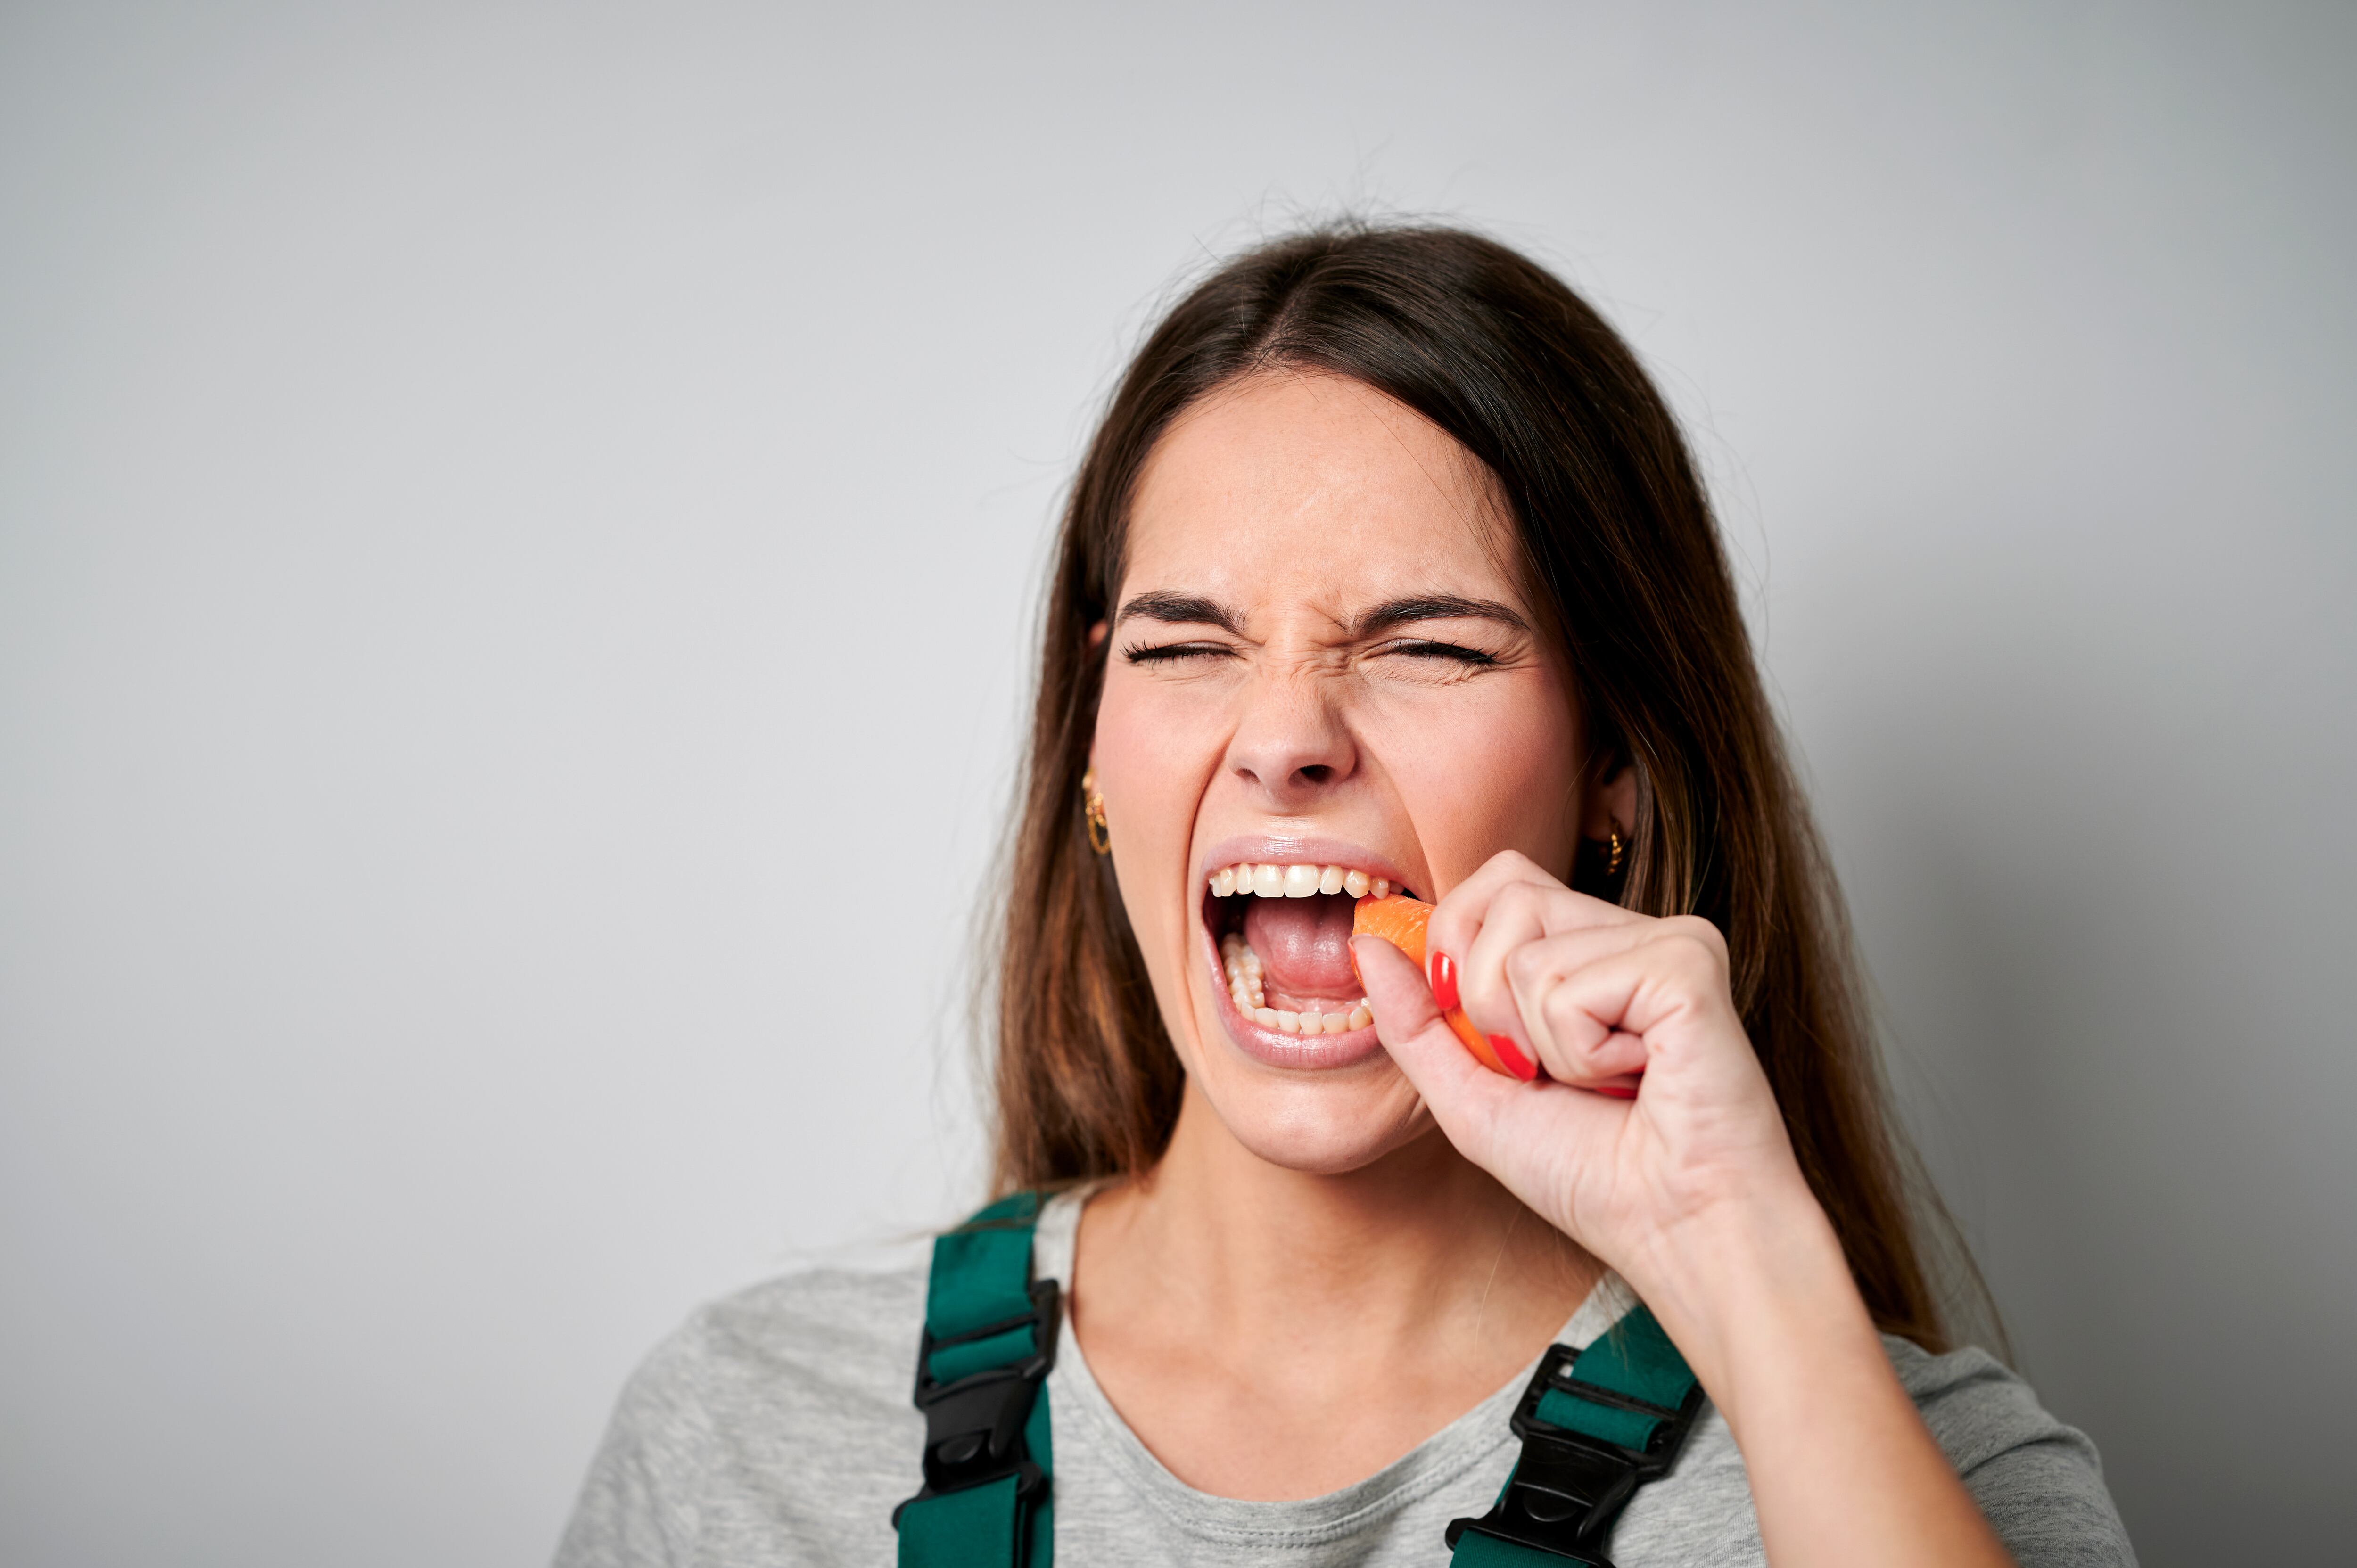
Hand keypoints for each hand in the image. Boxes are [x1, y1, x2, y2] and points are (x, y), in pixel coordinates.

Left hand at [1350, 850, 1821, 1321]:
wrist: (1677, 1229)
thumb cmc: (1591, 1174)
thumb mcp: (1470, 1097)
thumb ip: (1413, 1020)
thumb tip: (1363, 940)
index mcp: (1585, 947)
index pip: (1492, 882)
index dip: (1463, 955)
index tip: (1496, 1041)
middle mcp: (1629, 930)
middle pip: (1503, 894)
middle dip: (1490, 1001)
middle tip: (1549, 1067)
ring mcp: (1667, 938)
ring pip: (1530, 951)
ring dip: (1542, 1044)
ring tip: (1605, 1080)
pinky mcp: (1690, 960)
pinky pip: (1572, 984)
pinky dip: (1583, 1052)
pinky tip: (1638, 1076)